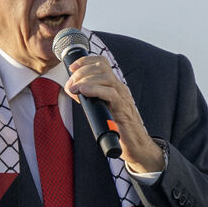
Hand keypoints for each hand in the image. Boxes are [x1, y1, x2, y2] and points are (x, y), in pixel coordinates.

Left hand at [65, 56, 164, 172]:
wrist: (136, 145)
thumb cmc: (119, 129)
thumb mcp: (101, 109)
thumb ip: (91, 98)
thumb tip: (74, 91)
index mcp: (114, 86)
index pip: (102, 63)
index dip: (85, 61)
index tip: (72, 68)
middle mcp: (120, 88)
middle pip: (102, 67)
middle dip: (82, 72)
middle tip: (71, 84)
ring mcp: (123, 97)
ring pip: (105, 77)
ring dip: (85, 80)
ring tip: (74, 89)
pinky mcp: (123, 109)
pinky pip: (110, 93)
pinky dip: (94, 89)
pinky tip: (83, 92)